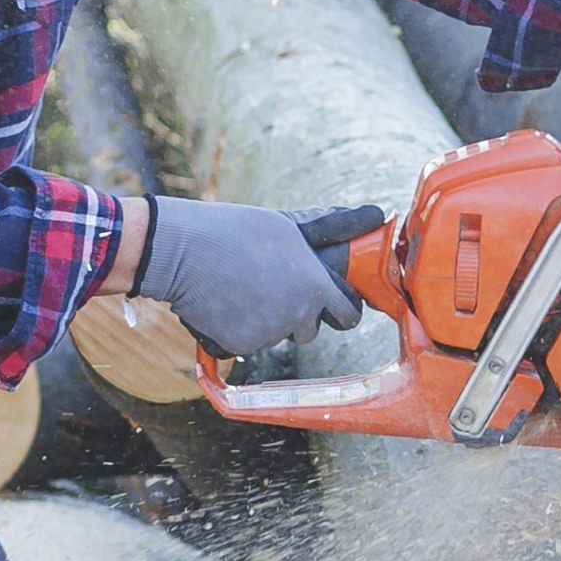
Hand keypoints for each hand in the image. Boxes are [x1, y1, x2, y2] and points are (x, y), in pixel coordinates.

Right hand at [137, 196, 365, 356]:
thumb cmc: (237, 232)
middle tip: (270, 285)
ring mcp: (268, 334)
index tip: (330, 302)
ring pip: (275, 335)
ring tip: (240, 287)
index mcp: (316, 287)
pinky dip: (235, 329)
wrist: (180, 250)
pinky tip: (221, 303)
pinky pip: (245, 343)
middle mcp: (298, 316)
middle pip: (309, 329)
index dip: (340, 308)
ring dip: (264, 320)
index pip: (348, 315)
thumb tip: (380, 214)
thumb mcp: (289, 226)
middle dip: (296, 314)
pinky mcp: (239, 346)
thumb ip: (335, 229)